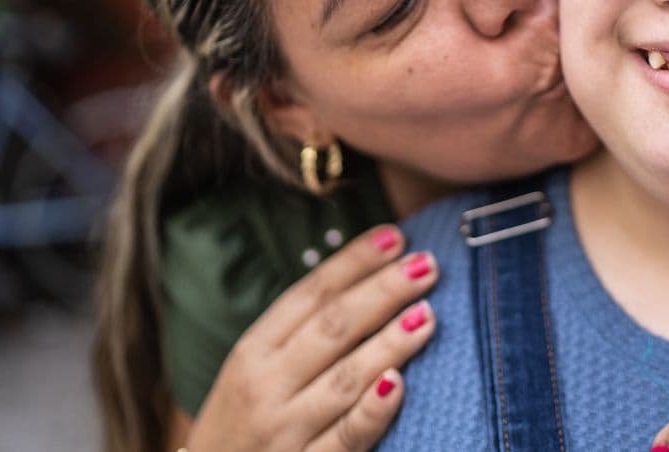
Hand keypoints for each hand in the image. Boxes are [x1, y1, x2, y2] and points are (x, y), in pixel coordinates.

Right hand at [184, 223, 437, 451]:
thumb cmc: (241, 422)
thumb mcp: (253, 369)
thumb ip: (301, 330)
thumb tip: (367, 280)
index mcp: (253, 351)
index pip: (310, 294)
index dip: (354, 262)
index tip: (394, 236)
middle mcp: (266, 386)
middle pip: (332, 327)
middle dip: (383, 291)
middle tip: (426, 263)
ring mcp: (286, 430)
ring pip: (345, 377)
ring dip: (389, 342)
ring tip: (427, 313)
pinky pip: (346, 437)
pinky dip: (372, 411)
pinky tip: (398, 383)